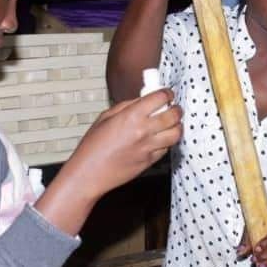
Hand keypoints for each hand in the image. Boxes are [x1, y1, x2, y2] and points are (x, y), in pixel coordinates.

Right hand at [61, 90, 181, 201]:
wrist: (89, 172)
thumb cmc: (93, 146)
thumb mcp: (106, 117)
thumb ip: (127, 106)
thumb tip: (143, 99)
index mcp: (132, 116)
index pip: (160, 98)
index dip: (167, 94)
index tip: (167, 94)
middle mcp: (143, 131)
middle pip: (174, 115)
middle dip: (176, 109)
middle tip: (174, 108)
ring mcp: (149, 147)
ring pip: (176, 133)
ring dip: (177, 126)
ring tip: (171, 124)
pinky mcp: (150, 161)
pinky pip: (167, 148)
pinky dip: (167, 142)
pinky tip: (160, 139)